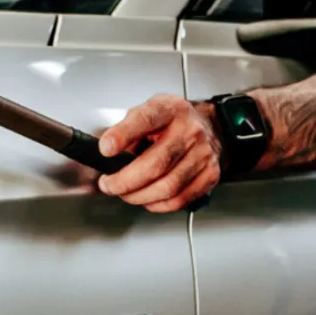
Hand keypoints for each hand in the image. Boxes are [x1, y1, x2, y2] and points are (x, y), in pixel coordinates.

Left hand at [95, 94, 223, 212]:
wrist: (209, 126)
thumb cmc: (173, 121)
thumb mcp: (148, 112)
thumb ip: (128, 130)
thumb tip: (111, 156)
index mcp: (170, 110)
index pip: (145, 120)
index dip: (122, 136)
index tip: (105, 149)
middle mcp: (190, 131)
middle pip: (155, 164)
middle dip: (124, 181)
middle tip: (109, 185)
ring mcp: (203, 154)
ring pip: (167, 187)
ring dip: (139, 197)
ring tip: (126, 193)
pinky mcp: (210, 175)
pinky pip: (179, 199)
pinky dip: (158, 205)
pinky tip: (148, 199)